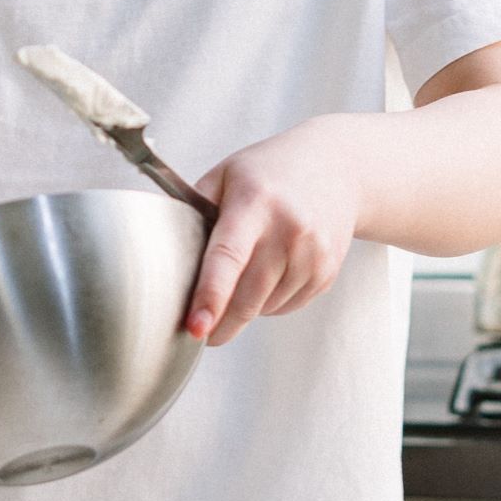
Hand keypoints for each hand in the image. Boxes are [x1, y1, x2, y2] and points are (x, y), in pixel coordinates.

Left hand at [185, 117, 360, 345]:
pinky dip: (269, 302)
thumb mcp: (225, 175)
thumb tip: (163, 252)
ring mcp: (313, 254)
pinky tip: (268, 274)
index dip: (210, 296)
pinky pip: (287, 306)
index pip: (228, 256)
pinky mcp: (326, 272)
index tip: (195, 327)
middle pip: (247, 297)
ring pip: (265, 307)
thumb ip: (194, 210)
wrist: (336, 168)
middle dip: (220, 324)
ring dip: (245, 307)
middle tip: (201, 333)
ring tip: (242, 276)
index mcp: (254, 203)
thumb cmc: (269, 172)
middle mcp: (288, 229)